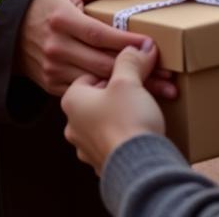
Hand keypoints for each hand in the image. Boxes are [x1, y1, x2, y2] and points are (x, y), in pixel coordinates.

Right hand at [16, 0, 148, 95]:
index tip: (152, 47)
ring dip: (128, 88)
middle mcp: (56, 47)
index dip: (126, 42)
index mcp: (62, 20)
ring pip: (97, 82)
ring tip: (161, 90)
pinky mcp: (53, 85)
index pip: (99, 34)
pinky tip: (132, 98)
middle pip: (102, 63)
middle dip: (137, 71)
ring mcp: (54, 69)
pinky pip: (85, 92)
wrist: (11, 30)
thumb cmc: (47, 5)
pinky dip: (108, 95)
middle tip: (168, 74)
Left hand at [62, 41, 165, 173]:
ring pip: (107, 121)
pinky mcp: (104, 165)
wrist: (140, 170)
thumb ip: (131, 59)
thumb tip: (141, 47)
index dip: (113, 69)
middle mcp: (74, 125)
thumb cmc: (126, 121)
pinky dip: (128, 134)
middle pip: (99, 98)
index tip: (131, 69)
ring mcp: (87, 148)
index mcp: (73, 101)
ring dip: (126, 114)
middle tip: (142, 87)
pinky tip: (143, 130)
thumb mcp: (128, 80)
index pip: (90, 74)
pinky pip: (115, 142)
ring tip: (146, 109)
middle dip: (122, 92)